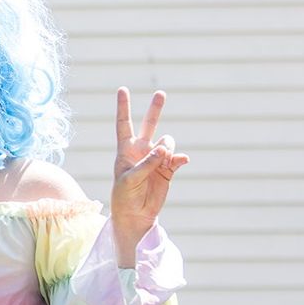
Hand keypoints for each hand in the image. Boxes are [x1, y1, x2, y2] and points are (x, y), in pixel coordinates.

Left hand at [110, 87, 189, 264]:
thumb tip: (163, 148)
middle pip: (149, 125)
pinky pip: (177, 158)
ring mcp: (156, 159)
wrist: (135, 215)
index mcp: (125, 150)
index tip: (122, 89)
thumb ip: (146, 163)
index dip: (123, 107)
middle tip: (161, 93)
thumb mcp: (129, 180)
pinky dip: (179, 158)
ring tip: (161, 162)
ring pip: (167, 142)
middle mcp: (141, 151)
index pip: (124, 124)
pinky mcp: (168, 169)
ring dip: (166, 148)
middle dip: (155, 109)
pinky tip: (181, 161)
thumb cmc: (124, 197)